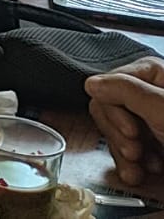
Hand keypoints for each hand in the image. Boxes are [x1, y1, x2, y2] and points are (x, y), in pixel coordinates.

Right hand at [86, 56, 163, 184]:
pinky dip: (131, 164)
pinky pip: (124, 148)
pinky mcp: (151, 142)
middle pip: (108, 109)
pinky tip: (144, 171)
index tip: (132, 132)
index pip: (109, 85)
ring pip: (114, 132)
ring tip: (140, 169)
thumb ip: (127, 92)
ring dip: (124, 154)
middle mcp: (148, 94)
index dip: (115, 111)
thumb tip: (92, 83)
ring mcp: (150, 119)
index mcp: (154, 76)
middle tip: (136, 152)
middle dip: (119, 137)